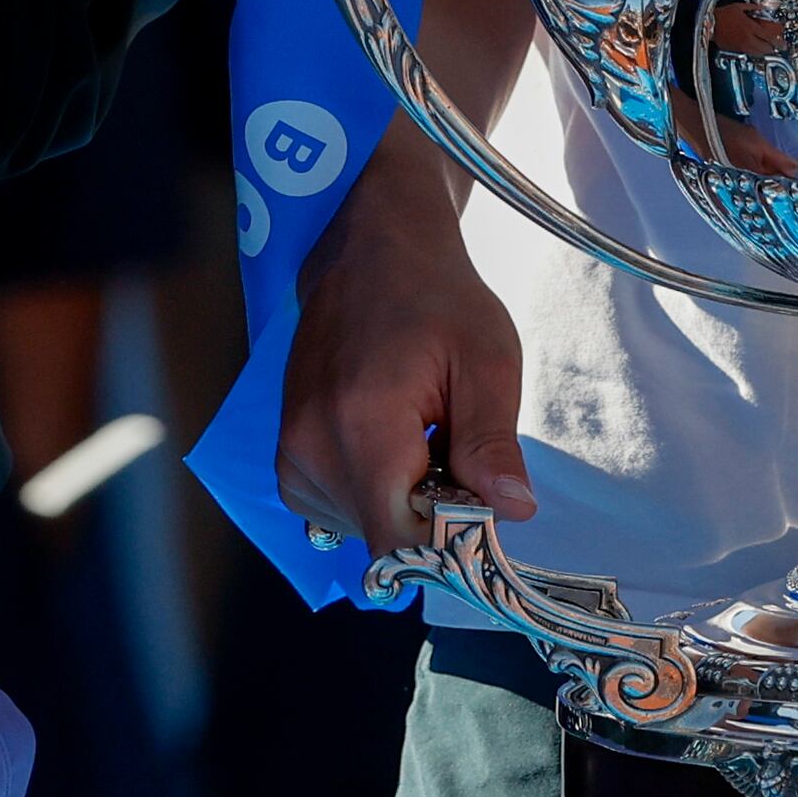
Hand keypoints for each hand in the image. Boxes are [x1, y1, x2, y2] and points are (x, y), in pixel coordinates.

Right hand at [275, 130, 535, 556]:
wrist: (371, 251)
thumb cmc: (438, 299)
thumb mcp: (487, 360)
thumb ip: (492, 443)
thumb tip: (512, 513)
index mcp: (363, 424)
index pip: (397, 543)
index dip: (446, 546)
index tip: (478, 508)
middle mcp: (311, 445)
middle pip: (380, 538)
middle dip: (429, 519)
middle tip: (456, 454)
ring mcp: (290, 448)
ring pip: (357, 527)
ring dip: (400, 505)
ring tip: (423, 440)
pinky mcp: (285, 449)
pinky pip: (329, 508)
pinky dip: (369, 494)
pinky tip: (393, 449)